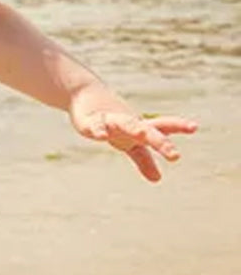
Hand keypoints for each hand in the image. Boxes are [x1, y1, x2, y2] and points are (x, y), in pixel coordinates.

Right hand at [69, 94, 197, 182]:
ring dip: (135, 130)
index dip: (175, 129)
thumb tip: (158, 179)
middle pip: (147, 131)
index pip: (160, 129)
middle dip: (160, 142)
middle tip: (174, 155)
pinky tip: (102, 135)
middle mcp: (128, 124)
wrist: (84, 94)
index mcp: (138, 129)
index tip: (191, 132)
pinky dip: (99, 130)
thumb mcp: (128, 143)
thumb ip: (143, 160)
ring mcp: (110, 122)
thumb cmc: (110, 120)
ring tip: (142, 134)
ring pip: (127, 125)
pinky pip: (95, 127)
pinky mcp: (89, 123)